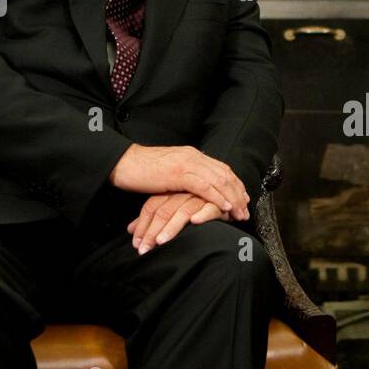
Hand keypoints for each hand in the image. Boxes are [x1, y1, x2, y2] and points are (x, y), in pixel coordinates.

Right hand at [109, 144, 250, 220]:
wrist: (122, 163)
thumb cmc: (142, 171)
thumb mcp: (170, 173)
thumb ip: (185, 178)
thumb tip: (195, 191)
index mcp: (192, 155)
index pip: (221, 169)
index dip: (235, 184)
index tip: (243, 199)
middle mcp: (193, 156)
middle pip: (225, 175)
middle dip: (238, 193)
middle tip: (246, 210)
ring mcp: (187, 163)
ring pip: (218, 180)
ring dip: (232, 198)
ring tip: (239, 213)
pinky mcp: (178, 173)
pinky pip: (204, 186)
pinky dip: (217, 197)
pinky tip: (225, 207)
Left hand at [126, 193, 229, 253]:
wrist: (224, 199)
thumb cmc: (195, 207)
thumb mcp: (172, 210)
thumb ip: (152, 218)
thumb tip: (131, 230)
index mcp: (171, 192)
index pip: (152, 206)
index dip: (142, 225)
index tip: (137, 244)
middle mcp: (185, 192)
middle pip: (164, 210)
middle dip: (152, 232)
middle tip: (144, 250)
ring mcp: (201, 197)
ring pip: (183, 210)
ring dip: (172, 227)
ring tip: (161, 242)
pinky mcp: (219, 203)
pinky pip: (210, 208)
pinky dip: (203, 214)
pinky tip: (194, 222)